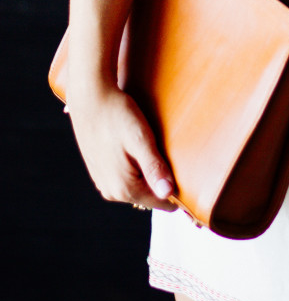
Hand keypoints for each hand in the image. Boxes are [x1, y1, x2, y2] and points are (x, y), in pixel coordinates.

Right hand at [66, 81, 176, 211]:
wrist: (90, 98)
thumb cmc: (117, 115)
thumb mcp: (140, 139)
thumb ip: (154, 168)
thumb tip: (168, 193)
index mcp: (124, 188)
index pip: (162, 202)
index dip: (177, 188)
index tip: (185, 170)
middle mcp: (111, 191)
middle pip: (150, 194)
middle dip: (162, 178)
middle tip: (167, 151)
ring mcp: (103, 182)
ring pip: (138, 185)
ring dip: (148, 171)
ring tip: (150, 146)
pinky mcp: (100, 172)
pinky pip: (126, 177)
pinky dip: (135, 166)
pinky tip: (136, 147)